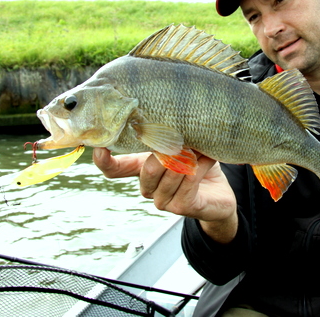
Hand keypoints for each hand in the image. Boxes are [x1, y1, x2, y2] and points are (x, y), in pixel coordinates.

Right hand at [92, 148, 237, 243]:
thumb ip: (170, 135)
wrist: (219, 197)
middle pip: (147, 170)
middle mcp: (148, 188)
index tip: (100, 146)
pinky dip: (200, 166)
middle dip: (167, 151)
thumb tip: (169, 112)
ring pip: (169, 174)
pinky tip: (207, 159)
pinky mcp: (182, 207)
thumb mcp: (182, 146)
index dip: (104, 160)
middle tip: (184, 139)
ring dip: (188, 158)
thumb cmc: (197, 166)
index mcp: (141, 171)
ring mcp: (163, 201)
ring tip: (200, 148)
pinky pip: (188, 182)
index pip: (114, 170)